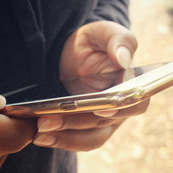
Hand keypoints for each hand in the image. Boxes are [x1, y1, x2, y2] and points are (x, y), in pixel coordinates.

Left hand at [33, 21, 149, 150]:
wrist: (76, 53)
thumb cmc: (96, 41)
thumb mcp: (105, 32)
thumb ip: (119, 41)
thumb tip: (124, 59)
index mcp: (134, 85)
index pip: (135, 103)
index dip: (121, 109)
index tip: (100, 108)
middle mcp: (122, 108)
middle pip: (104, 122)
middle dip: (75, 123)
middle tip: (47, 122)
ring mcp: (105, 120)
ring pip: (90, 138)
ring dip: (65, 138)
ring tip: (38, 135)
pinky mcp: (86, 127)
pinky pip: (77, 140)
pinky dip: (60, 140)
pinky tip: (38, 136)